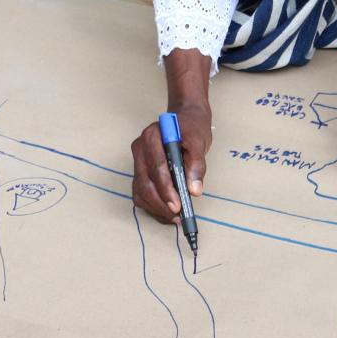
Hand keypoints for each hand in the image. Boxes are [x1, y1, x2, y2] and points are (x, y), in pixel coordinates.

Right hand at [130, 100, 211, 222]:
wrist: (185, 120)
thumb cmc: (191, 129)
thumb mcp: (199, 141)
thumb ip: (196, 165)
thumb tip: (194, 190)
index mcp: (152, 136)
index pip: (156, 167)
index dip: (166, 189)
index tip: (178, 205)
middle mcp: (140, 148)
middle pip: (145, 182)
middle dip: (161, 202)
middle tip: (177, 215)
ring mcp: (137, 161)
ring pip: (140, 191)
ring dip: (156, 207)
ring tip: (175, 217)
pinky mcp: (139, 171)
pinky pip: (140, 193)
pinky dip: (152, 206)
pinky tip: (166, 212)